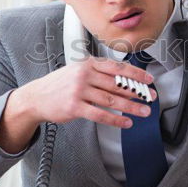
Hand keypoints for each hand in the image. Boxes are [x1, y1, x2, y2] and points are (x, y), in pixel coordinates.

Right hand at [0, 56, 158, 152]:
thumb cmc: (60, 85)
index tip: (149, 80)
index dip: (136, 74)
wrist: (36, 97)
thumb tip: (126, 82)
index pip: (118, 67)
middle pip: (118, 84)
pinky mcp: (74, 107)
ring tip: (144, 111)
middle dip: (138, 91)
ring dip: (131, 107)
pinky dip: (116, 119)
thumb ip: (100, 74)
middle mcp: (85, 75)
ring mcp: (79, 91)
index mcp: (89, 64)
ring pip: (112, 99)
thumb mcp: (79, 71)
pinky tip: (126, 122)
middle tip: (151, 97)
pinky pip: (100, 114)